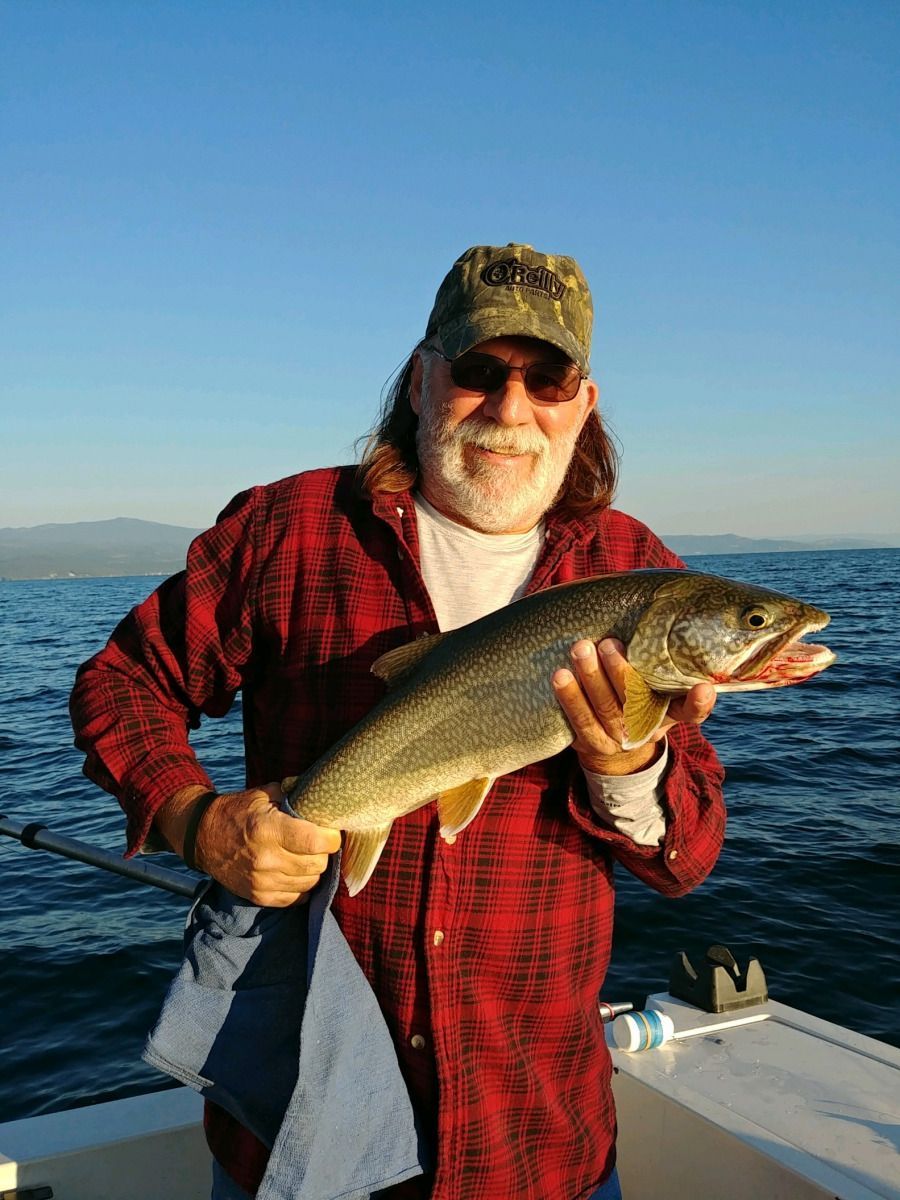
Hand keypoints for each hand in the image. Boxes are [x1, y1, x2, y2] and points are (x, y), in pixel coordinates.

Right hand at [189, 784, 340, 905]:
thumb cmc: (237, 812)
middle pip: (317, 864)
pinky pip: (296, 898)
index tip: (330, 832)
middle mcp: (266, 859)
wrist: (203, 837)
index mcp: (268, 829)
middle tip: (318, 843)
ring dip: (314, 870)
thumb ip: (294, 794)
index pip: (315, 842)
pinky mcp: (258, 896)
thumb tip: (323, 797)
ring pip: (310, 882)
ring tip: (306, 856)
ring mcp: (261, 881)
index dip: (331, 838)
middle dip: (324, 853)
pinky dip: (302, 886)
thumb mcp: (264, 794)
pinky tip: (296, 871)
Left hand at [552, 638, 715, 775]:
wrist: (615, 741)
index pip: (692, 711)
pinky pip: (580, 720)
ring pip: (605, 708)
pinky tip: (560, 676)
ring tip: (580, 649)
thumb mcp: (656, 683)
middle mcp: (647, 728)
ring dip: (591, 678)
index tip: (704, 687)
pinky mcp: (592, 742)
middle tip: (608, 644)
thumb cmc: (638, 694)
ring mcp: (619, 737)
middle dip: (621, 672)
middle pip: (636, 702)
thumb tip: (658, 601)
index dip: (700, 702)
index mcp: (670, 712)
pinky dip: (570, 698)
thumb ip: (661, 656)